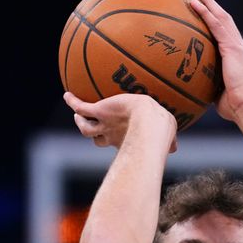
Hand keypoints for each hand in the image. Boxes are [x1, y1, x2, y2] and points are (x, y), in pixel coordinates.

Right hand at [63, 92, 177, 151]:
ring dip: (80, 122)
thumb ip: (170, 140)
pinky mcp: (99, 111)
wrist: (148, 122)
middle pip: (97, 138)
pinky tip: (67, 95)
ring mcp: (104, 123)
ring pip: (86, 127)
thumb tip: (175, 147)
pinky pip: (81, 107)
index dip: (115, 142)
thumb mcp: (167, 132)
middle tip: (91, 126)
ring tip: (77, 114)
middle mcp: (112, 134)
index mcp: (126, 139)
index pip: (117, 143)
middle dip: (94, 134)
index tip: (115, 141)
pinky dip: (73, 102)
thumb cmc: (160, 128)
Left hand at [190, 0, 242, 121]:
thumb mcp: (218, 95)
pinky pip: (215, 25)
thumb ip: (209, 88)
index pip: (225, 33)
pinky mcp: (232, 47)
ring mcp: (237, 45)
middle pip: (224, 19)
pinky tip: (194, 3)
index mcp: (237, 57)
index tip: (205, 11)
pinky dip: (204, 12)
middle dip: (211, 5)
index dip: (216, 21)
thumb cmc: (234, 107)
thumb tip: (195, 92)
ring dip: (207, 2)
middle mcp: (239, 47)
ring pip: (220, 17)